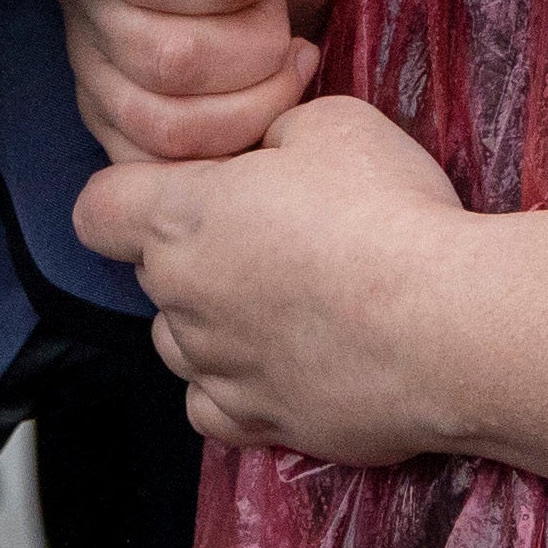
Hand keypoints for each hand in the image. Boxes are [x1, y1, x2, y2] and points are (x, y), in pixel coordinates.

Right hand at [64, 0, 343, 166]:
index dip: (235, 0)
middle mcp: (89, 4)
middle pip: (166, 62)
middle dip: (255, 57)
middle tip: (292, 39)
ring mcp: (96, 71)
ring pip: (163, 126)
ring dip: (249, 111)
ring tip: (285, 73)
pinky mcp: (114, 127)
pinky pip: (155, 170)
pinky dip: (222, 157)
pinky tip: (260, 117)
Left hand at [72, 93, 473, 461]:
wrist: (449, 326)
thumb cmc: (387, 211)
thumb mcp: (332, 122)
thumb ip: (274, 134)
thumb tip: (266, 155)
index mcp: (182, 217)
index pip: (98, 210)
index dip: (132, 194)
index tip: (189, 187)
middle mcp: (182, 299)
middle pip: (153, 274)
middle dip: (198, 251)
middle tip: (277, 233)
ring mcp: (217, 371)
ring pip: (183, 342)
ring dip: (215, 321)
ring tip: (292, 302)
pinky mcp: (260, 426)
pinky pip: (215, 407)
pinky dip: (237, 386)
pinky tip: (285, 362)